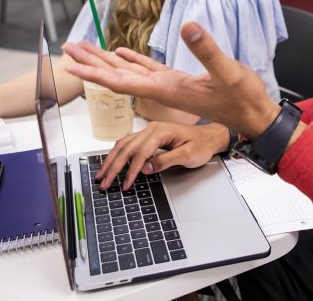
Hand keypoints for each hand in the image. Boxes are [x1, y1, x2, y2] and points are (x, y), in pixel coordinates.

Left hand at [62, 22, 279, 138]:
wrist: (253, 115)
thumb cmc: (242, 98)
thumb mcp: (227, 72)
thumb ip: (206, 50)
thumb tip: (189, 26)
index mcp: (167, 88)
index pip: (122, 81)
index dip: (95, 72)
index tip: (72, 64)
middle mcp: (162, 89)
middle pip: (118, 76)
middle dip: (92, 63)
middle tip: (69, 48)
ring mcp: (169, 85)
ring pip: (130, 72)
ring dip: (107, 61)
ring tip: (86, 48)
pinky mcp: (179, 81)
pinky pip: (148, 70)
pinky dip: (132, 61)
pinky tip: (122, 53)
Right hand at [95, 121, 229, 189]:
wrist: (210, 136)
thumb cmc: (202, 144)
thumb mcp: (188, 155)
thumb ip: (166, 161)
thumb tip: (145, 168)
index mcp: (161, 130)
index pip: (141, 152)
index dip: (131, 170)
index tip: (126, 184)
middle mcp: (153, 128)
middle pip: (127, 147)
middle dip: (114, 166)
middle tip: (104, 182)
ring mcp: (150, 131)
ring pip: (124, 144)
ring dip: (112, 160)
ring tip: (102, 174)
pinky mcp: (150, 136)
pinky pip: (129, 143)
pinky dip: (119, 153)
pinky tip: (112, 162)